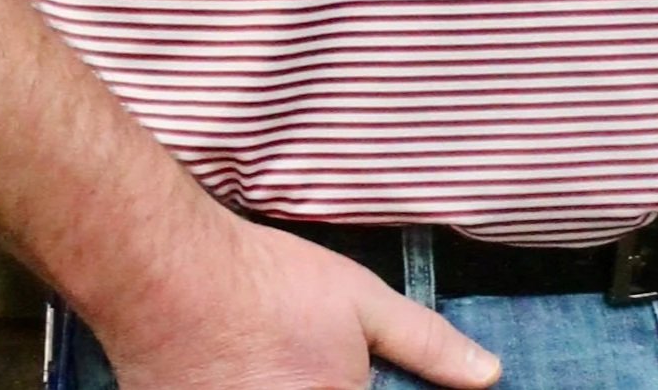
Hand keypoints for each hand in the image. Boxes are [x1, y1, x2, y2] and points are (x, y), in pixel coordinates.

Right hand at [95, 210, 500, 389]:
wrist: (169, 278)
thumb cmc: (269, 286)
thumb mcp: (360, 302)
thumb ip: (427, 344)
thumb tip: (488, 374)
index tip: (347, 373)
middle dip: (325, 383)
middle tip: (300, 360)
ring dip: (285, 387)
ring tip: (272, 362)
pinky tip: (244, 371)